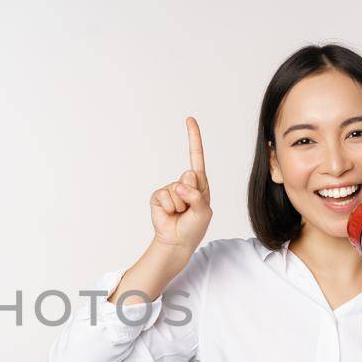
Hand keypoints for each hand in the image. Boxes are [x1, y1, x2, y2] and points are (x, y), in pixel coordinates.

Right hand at [150, 116, 212, 250]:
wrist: (177, 242)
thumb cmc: (194, 227)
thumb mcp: (203, 212)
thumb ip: (196, 197)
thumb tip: (180, 187)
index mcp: (199, 183)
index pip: (196, 156)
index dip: (193, 138)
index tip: (189, 119)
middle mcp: (185, 183)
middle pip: (188, 176)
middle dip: (191, 195)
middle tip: (189, 209)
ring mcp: (171, 189)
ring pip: (176, 189)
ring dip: (179, 206)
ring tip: (180, 214)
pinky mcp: (158, 196)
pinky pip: (164, 196)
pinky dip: (168, 208)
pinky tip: (170, 214)